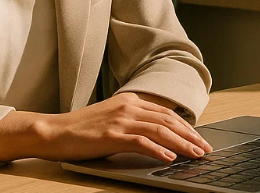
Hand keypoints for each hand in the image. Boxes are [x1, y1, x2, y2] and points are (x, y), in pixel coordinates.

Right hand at [31, 92, 212, 162]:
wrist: (54, 131)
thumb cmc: (81, 129)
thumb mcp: (111, 118)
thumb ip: (132, 121)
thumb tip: (158, 135)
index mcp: (129, 101)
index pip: (165, 113)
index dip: (186, 126)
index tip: (199, 139)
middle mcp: (127, 107)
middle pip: (167, 121)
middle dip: (190, 136)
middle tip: (205, 149)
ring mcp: (119, 120)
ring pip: (159, 131)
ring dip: (181, 144)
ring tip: (195, 154)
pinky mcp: (111, 136)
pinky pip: (140, 142)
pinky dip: (157, 150)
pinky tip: (169, 158)